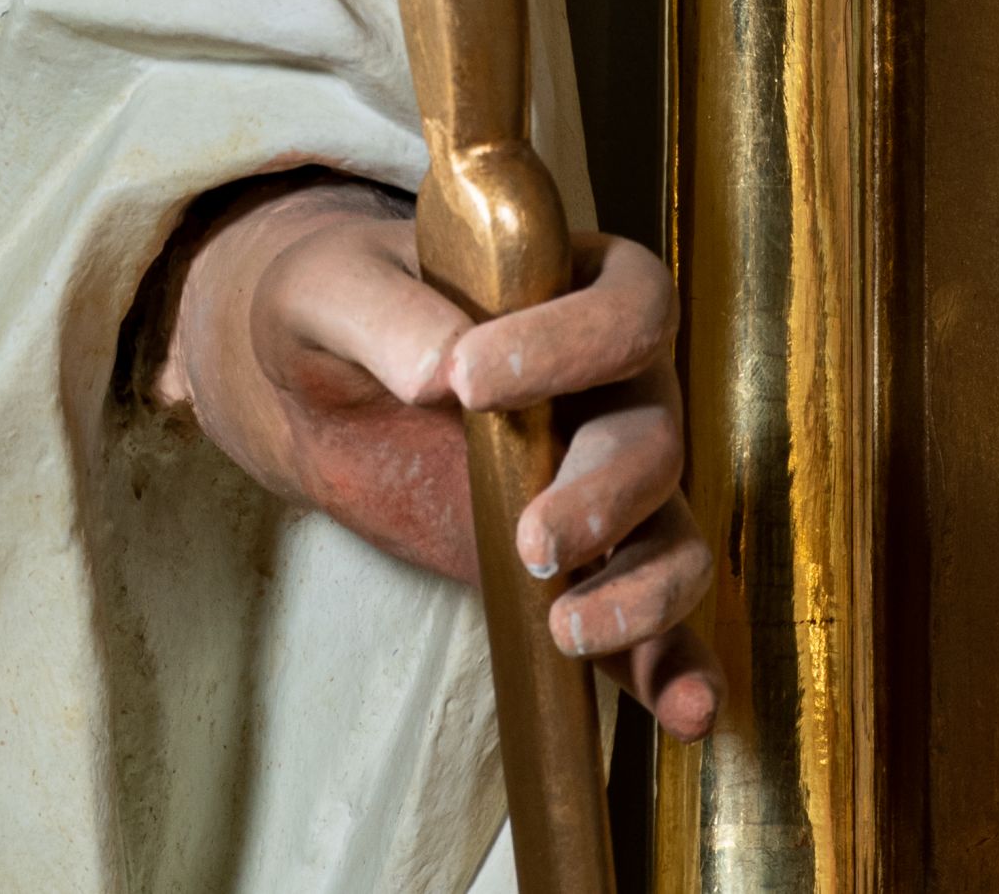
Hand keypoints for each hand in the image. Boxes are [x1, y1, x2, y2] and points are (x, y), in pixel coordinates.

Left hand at [152, 178, 720, 741]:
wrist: (313, 385)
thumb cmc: (330, 307)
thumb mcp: (326, 290)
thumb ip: (382, 314)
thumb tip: (441, 368)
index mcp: (569, 286)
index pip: (624, 306)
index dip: (570, 344)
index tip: (470, 382)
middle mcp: (613, 382)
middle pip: (655, 435)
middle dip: (602, 492)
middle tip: (529, 540)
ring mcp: (607, 480)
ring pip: (670, 535)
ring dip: (640, 590)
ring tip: (564, 627)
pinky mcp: (584, 565)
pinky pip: (658, 623)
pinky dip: (678, 667)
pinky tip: (684, 711)